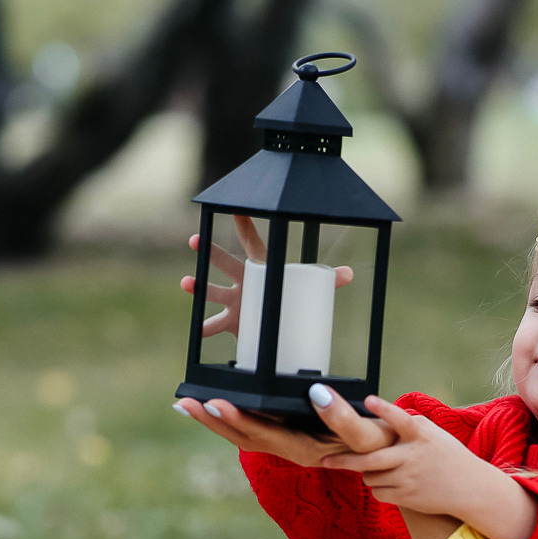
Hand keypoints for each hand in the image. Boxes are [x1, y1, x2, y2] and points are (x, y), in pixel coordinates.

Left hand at [174, 390, 395, 467]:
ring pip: (244, 437)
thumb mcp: (367, 433)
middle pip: (243, 439)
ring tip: (187, 405)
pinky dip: (231, 420)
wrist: (391, 462)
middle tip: (184, 403)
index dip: (237, 419)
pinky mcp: (290, 439)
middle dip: (213, 420)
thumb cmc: (382, 444)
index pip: (263, 434)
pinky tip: (217, 408)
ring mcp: (288, 447)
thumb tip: (316, 392)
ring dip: (215, 422)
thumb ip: (343, 416)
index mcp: (304, 451)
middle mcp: (291, 452)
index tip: (215, 403)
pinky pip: (254, 432)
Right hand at [181, 215, 355, 339]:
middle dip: (210, 252)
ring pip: (213, 290)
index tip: (234, 208)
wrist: (272, 329)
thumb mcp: (304, 288)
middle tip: (196, 240)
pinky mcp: (231, 322)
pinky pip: (215, 324)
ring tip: (187, 282)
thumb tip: (350, 274)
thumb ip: (326, 281)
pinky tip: (199, 330)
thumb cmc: (284, 299)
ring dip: (198, 287)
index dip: (245, 225)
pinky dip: (206, 327)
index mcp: (260, 268)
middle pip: (224, 262)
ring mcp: (233, 300)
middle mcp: (242, 281)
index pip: (252, 242)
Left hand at [321, 395, 537, 538]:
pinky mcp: (407, 497)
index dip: (385, 410)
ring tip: (381, 468)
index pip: (401, 420)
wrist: (471, 489)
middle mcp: (413, 457)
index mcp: (421, 436)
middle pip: (371, 460)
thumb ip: (410, 425)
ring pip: (370, 477)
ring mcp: (409, 479)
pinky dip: (378, 488)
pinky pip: (378, 493)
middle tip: (325, 460)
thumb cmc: (450, 458)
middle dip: (344, 461)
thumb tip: (384, 413)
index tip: (368, 400)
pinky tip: (391, 482)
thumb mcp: (435, 435)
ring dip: (368, 472)